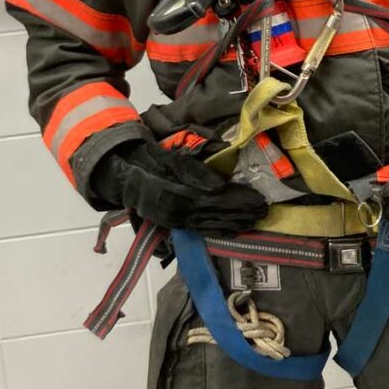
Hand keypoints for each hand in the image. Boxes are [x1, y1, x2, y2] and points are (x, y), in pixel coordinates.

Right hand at [91, 138, 266, 232]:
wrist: (122, 176)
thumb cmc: (147, 160)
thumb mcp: (167, 157)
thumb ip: (193, 170)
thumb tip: (219, 183)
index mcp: (175, 194)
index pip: (214, 199)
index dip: (238, 199)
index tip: (258, 198)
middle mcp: (177, 212)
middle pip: (216, 214)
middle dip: (242, 212)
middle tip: (265, 210)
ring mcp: (176, 222)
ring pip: (211, 225)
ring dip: (236, 223)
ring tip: (257, 220)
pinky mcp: (175, 225)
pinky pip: (201, 230)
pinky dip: (220, 230)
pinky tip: (235, 230)